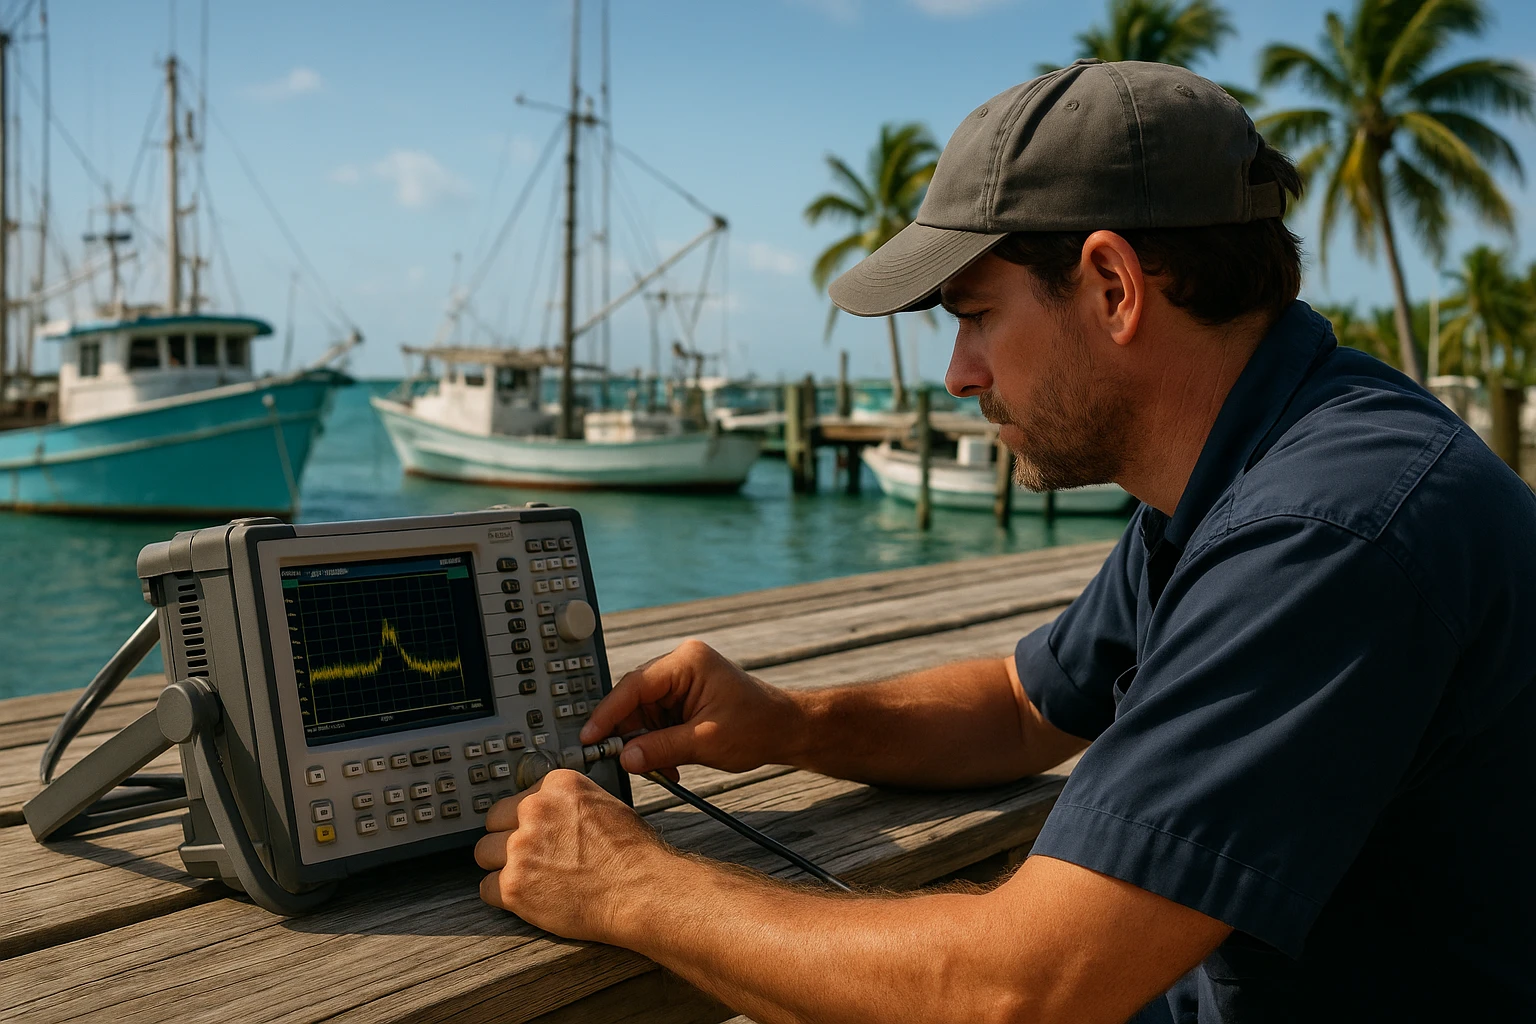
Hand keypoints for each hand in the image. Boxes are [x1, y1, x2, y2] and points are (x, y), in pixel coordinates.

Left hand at [475, 769, 671, 941]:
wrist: (641, 890)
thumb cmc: (633, 853)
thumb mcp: (604, 804)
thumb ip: (568, 803)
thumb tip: (550, 811)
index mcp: (557, 786)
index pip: (518, 798)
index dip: (526, 819)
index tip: (534, 832)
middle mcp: (534, 810)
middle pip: (494, 822)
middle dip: (507, 839)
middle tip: (530, 856)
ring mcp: (521, 848)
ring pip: (484, 853)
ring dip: (501, 866)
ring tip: (528, 877)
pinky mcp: (513, 885)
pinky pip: (486, 888)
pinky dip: (502, 896)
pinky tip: (526, 897)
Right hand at [580, 640, 803, 779]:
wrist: (788, 729)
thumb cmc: (758, 728)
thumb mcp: (705, 742)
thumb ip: (661, 749)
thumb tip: (625, 758)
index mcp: (687, 662)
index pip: (634, 686)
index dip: (608, 714)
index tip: (590, 738)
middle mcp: (681, 664)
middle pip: (635, 699)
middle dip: (632, 735)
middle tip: (628, 764)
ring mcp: (684, 678)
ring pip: (645, 712)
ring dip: (648, 743)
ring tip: (663, 769)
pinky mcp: (686, 695)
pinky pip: (659, 718)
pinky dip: (660, 742)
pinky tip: (672, 763)